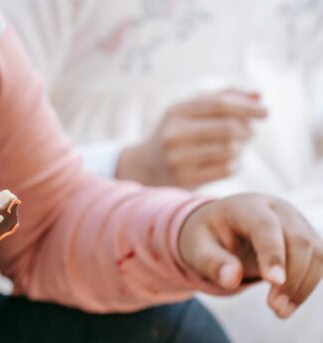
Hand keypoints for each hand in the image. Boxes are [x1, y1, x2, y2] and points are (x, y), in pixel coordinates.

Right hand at [117, 90, 267, 188]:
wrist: (144, 166)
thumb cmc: (177, 132)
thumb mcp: (191, 109)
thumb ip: (224, 97)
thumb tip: (259, 95)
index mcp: (177, 111)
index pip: (221, 105)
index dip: (248, 107)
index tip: (266, 112)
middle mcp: (174, 134)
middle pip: (229, 128)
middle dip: (247, 130)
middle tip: (249, 133)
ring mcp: (178, 158)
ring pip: (230, 149)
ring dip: (241, 148)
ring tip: (237, 146)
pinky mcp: (184, 179)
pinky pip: (226, 169)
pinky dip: (235, 164)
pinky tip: (228, 161)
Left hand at [179, 194, 322, 317]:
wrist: (220, 225)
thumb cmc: (206, 237)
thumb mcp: (196, 248)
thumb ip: (212, 263)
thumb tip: (231, 280)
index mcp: (246, 207)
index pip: (266, 227)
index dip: (273, 253)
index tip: (274, 282)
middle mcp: (278, 209)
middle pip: (298, 240)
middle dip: (291, 277)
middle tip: (275, 308)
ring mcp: (297, 222)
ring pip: (315, 252)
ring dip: (303, 285)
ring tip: (281, 311)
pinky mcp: (307, 238)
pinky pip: (318, 261)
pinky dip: (307, 285)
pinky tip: (289, 304)